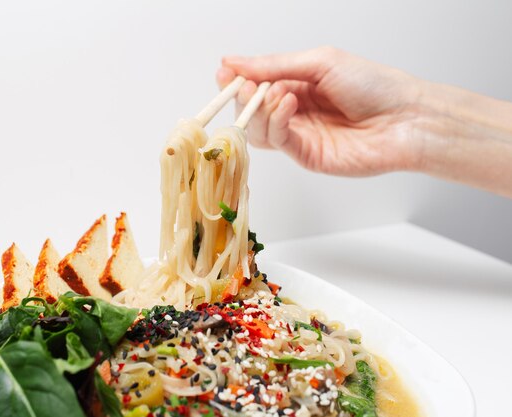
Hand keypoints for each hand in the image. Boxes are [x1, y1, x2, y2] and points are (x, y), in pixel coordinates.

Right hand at [217, 47, 425, 175]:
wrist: (405, 118)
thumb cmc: (372, 85)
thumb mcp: (320, 62)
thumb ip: (276, 65)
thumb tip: (234, 62)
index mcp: (297, 85)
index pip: (255, 85)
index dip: (237, 80)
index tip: (224, 71)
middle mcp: (294, 112)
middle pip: (250, 110)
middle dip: (244, 96)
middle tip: (247, 86)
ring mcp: (299, 136)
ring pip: (258, 129)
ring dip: (259, 110)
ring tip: (277, 93)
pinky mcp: (306, 156)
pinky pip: (278, 141)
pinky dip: (276, 121)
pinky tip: (290, 103)